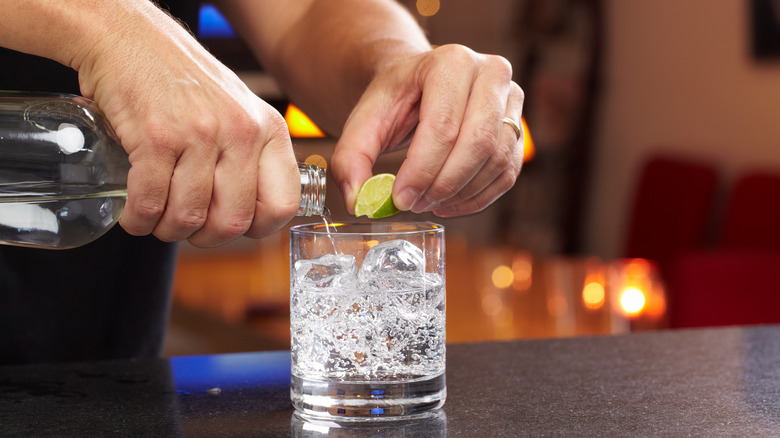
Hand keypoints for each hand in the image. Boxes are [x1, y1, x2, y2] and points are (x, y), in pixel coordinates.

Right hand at [76, 2, 299, 246]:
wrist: (130, 38)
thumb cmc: (185, 82)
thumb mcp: (239, 112)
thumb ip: (252, 157)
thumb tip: (251, 219)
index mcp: (270, 130)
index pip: (282, 205)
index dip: (256, 229)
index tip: (232, 226)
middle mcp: (241, 132)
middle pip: (232, 223)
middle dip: (204, 238)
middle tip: (186, 226)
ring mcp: (200, 134)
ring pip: (189, 218)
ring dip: (166, 230)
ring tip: (157, 217)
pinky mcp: (156, 137)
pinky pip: (150, 203)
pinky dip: (138, 219)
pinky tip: (134, 213)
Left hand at [331, 44, 523, 216]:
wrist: (421, 84)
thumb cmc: (397, 98)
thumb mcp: (365, 120)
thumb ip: (351, 159)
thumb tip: (359, 202)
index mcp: (450, 62)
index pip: (443, 125)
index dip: (422, 170)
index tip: (399, 198)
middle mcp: (490, 74)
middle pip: (478, 143)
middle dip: (443, 184)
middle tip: (414, 204)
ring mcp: (512, 100)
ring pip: (497, 161)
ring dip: (460, 194)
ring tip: (428, 202)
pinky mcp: (519, 128)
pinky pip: (507, 173)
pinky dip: (478, 198)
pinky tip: (449, 204)